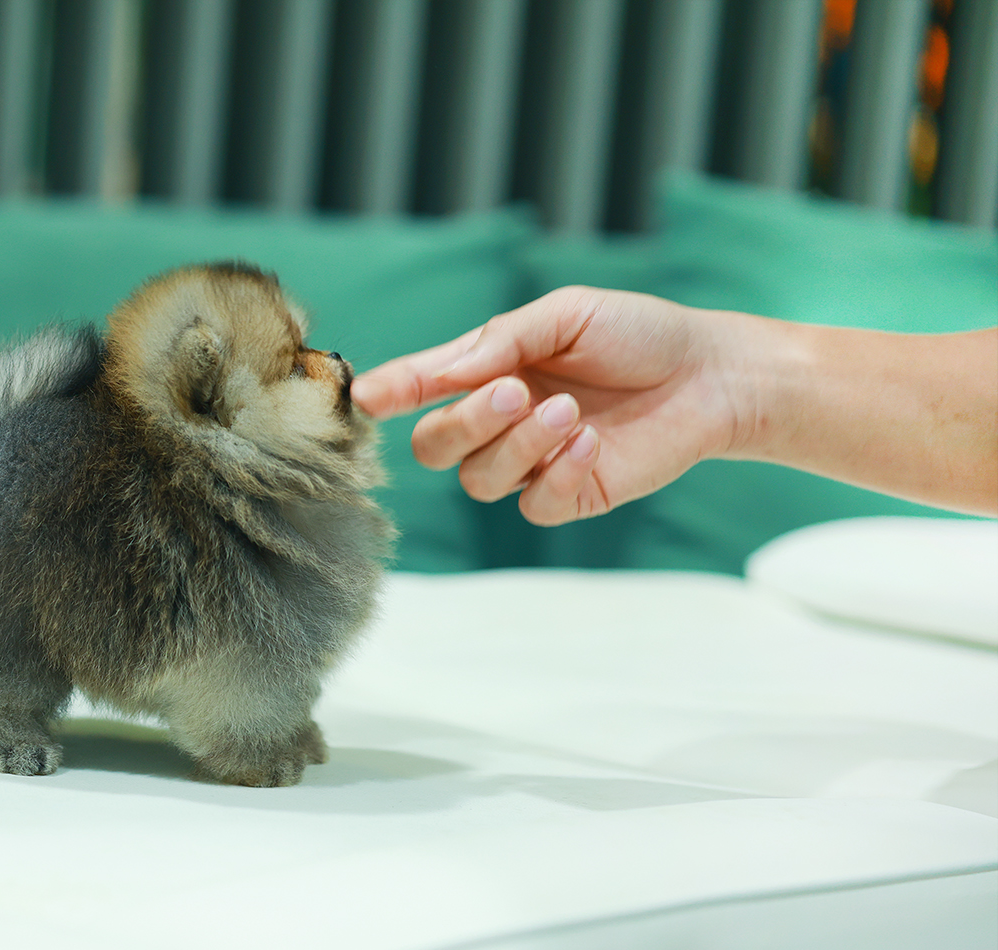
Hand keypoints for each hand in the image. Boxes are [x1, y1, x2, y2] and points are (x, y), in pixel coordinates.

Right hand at [350, 287, 745, 524]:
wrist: (711, 375)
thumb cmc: (638, 333)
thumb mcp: (563, 315)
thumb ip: (497, 342)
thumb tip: (436, 375)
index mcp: (489, 370)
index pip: (422, 388)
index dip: (389, 393)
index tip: (366, 396)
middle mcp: (499, 421)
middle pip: (433, 447)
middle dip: (465, 421)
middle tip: (516, 389)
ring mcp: (531, 464)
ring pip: (478, 480)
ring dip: (517, 446)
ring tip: (569, 412)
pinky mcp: (568, 497)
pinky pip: (532, 506)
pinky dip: (555, 474)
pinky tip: (590, 443)